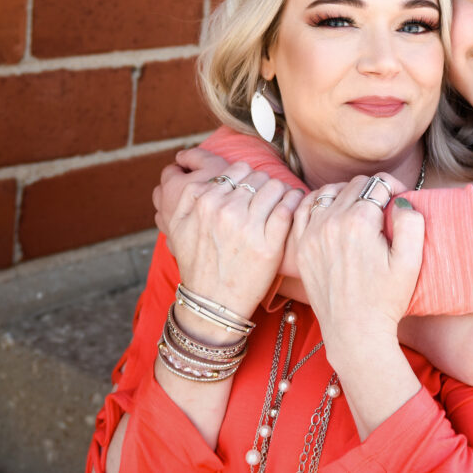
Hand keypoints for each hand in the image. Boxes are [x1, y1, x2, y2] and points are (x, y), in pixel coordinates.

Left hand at [153, 148, 229, 234]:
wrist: (229, 235)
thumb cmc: (225, 196)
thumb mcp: (214, 165)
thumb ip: (196, 156)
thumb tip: (180, 156)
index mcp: (172, 186)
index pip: (171, 170)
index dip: (185, 167)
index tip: (198, 171)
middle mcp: (164, 207)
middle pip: (162, 191)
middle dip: (175, 186)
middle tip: (195, 186)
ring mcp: (168, 227)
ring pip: (163, 211)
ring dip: (173, 206)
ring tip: (192, 205)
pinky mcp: (175, 243)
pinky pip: (170, 231)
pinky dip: (178, 225)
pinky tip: (192, 224)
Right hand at [166, 160, 302, 341]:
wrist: (212, 303)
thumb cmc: (197, 264)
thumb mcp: (177, 227)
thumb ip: (188, 196)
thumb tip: (201, 172)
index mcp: (204, 201)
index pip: (238, 170)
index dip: (248, 177)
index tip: (252, 188)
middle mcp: (225, 209)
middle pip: (258, 176)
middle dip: (264, 184)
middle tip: (268, 196)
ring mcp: (248, 226)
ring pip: (275, 187)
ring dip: (281, 190)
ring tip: (282, 199)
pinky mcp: (269, 243)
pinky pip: (288, 207)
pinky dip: (295, 200)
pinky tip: (295, 203)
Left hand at [293, 175, 423, 365]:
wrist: (354, 332)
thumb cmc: (385, 299)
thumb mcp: (410, 262)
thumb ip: (411, 223)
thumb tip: (401, 199)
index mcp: (359, 222)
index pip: (379, 183)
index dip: (395, 188)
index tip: (400, 203)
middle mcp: (331, 222)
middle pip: (355, 184)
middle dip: (373, 190)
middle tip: (384, 209)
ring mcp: (312, 233)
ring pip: (330, 191)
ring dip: (347, 193)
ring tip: (361, 209)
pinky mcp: (302, 246)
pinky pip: (305, 208)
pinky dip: (319, 202)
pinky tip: (332, 210)